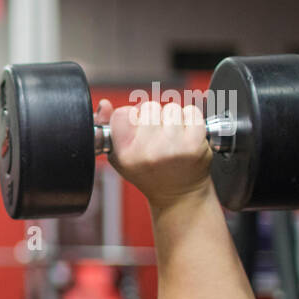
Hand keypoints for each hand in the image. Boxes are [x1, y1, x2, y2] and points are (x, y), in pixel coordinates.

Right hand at [97, 97, 212, 209]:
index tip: (136, 128)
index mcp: (126, 154)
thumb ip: (109, 128)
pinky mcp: (194, 144)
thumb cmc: (148, 173)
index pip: (122, 113)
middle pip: (148, 107)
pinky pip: (191, 112)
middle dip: (153, 117)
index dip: (131, 117)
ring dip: (173, 118)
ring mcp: (172, 147)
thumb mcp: (119, 157)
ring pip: (171, 109)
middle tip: (157, 136)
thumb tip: (104, 104)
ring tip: (172, 137)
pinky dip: (190, 119)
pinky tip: (186, 135)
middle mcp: (148, 151)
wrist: (178, 194)